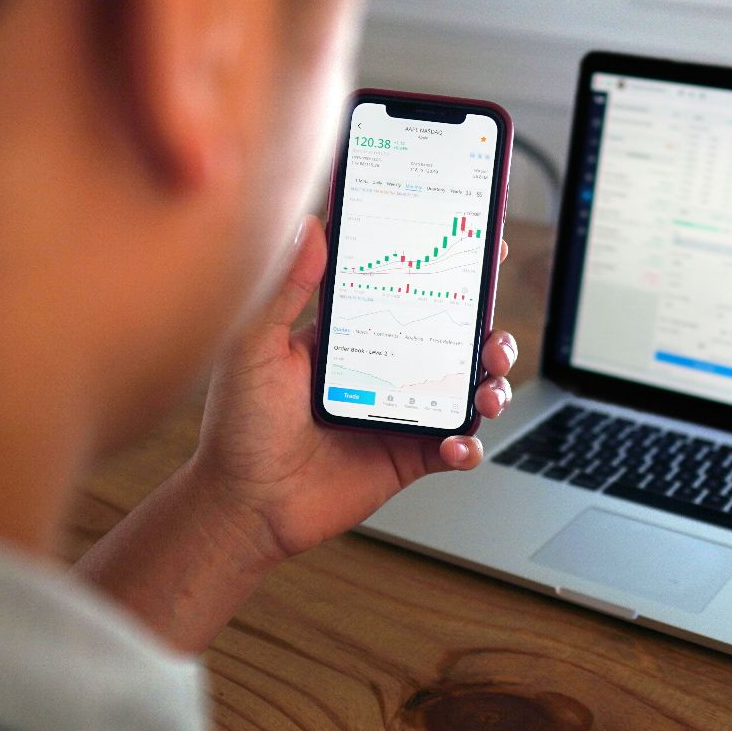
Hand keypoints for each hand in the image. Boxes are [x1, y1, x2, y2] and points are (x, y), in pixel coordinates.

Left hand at [188, 214, 516, 562]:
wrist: (244, 506)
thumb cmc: (239, 426)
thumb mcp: (255, 345)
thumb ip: (286, 287)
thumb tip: (310, 225)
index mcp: (353, 333)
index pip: (409, 289)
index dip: (447, 268)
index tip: (479, 247)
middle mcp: (385, 368)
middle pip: (455, 337)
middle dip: (488, 330)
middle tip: (492, 333)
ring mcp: (401, 412)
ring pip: (468, 388)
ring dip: (493, 383)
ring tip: (488, 389)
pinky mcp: (409, 456)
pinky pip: (457, 446)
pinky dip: (468, 445)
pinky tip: (457, 443)